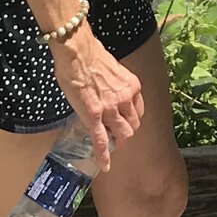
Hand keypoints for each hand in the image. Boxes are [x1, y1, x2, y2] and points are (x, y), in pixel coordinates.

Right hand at [50, 27, 145, 165]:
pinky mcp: (95, 117)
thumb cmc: (90, 56)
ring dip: (116, 141)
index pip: (139, 111)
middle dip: (125, 131)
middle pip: (133, 125)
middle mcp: (126, 99)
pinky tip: (104, 165)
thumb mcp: (112, 70)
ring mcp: (111, 109)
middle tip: (114, 134)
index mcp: (132, 86)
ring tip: (109, 146)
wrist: (78, 52)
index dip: (130, 118)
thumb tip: (106, 93)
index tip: (124, 121)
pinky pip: (102, 140)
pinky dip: (104, 155)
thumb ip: (114, 85)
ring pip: (122, 134)